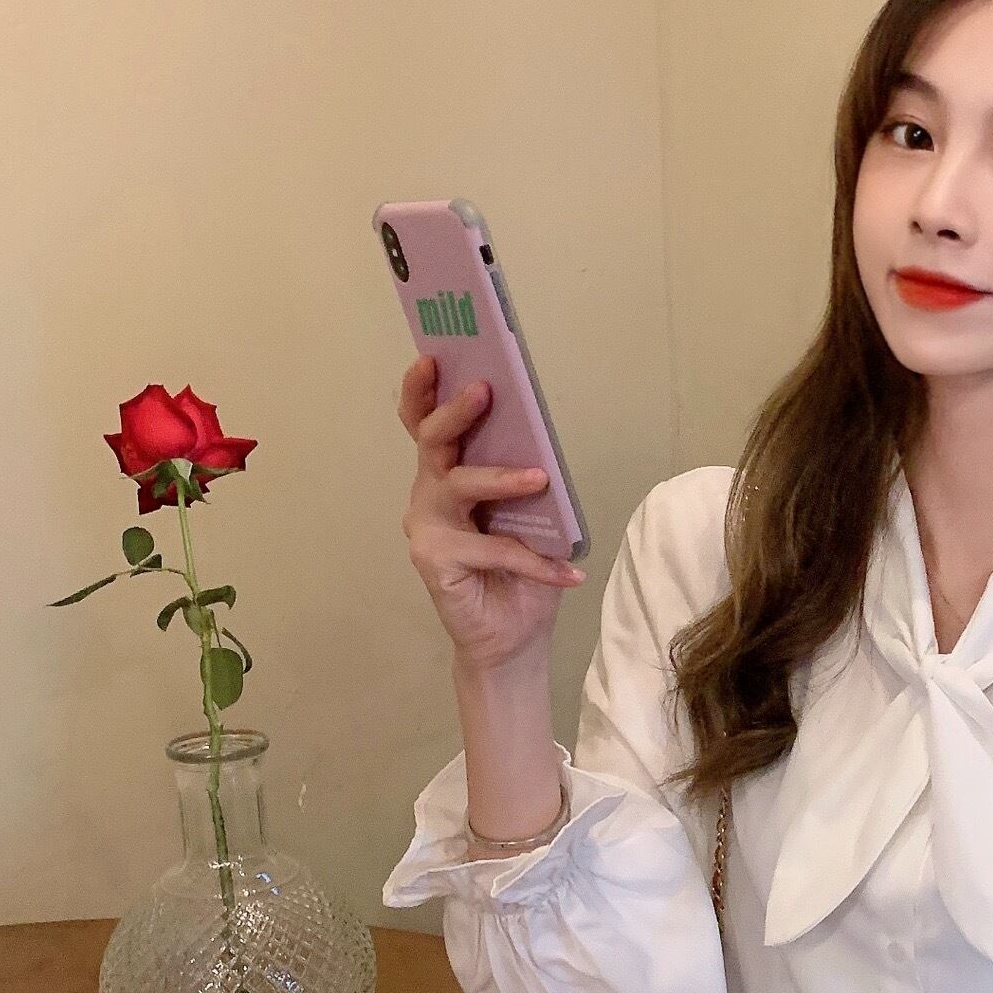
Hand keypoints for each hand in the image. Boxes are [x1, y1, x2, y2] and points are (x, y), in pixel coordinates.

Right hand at [397, 354, 583, 670]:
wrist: (513, 636)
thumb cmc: (520, 569)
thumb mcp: (530, 514)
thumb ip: (524, 477)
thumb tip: (543, 439)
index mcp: (448, 474)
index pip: (425, 424)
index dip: (422, 390)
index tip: (433, 356)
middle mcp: (429, 494)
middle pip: (432, 441)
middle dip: (457, 412)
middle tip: (485, 391)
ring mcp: (426, 526)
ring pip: (458, 485)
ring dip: (501, 478)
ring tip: (539, 477)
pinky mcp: (435, 560)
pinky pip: (491, 549)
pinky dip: (536, 561)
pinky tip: (570, 574)